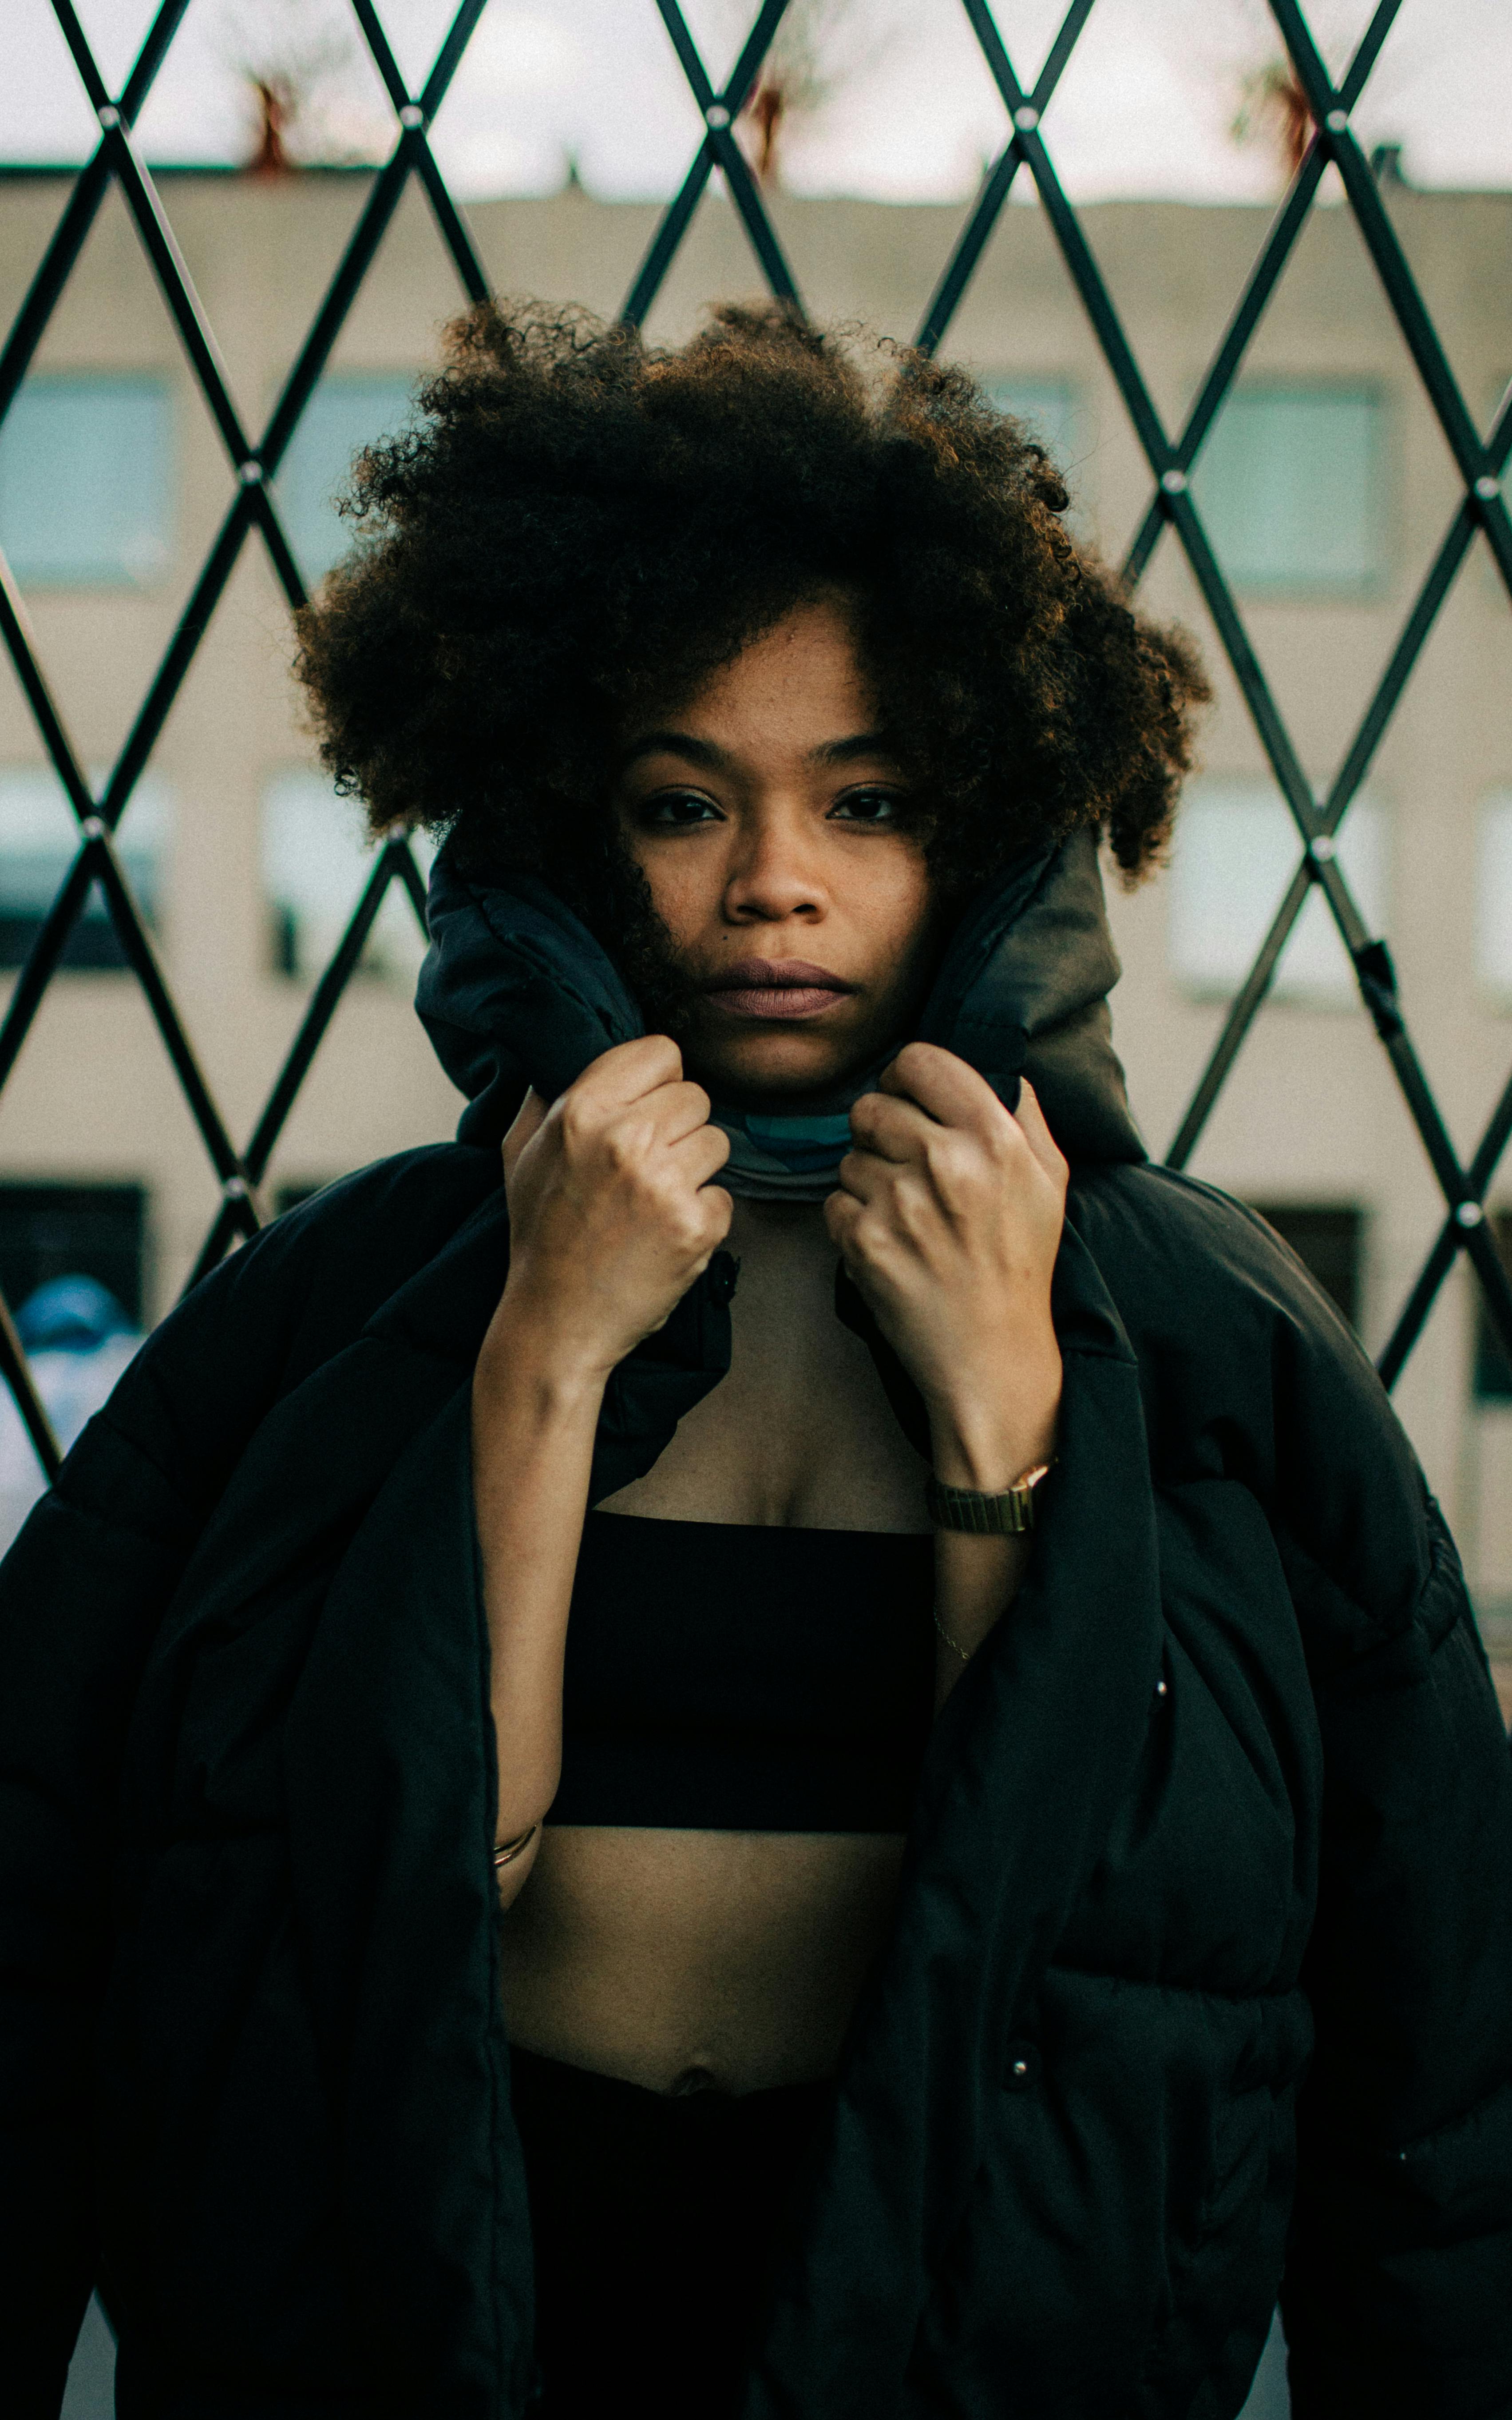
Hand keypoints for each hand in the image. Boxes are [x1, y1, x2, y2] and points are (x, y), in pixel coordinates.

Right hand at [489, 1036, 731, 1385]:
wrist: (556, 1322)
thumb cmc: (542, 1236)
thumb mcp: (523, 1154)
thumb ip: (547, 1097)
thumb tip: (564, 1047)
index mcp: (583, 1110)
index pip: (662, 1052)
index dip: (658, 1082)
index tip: (643, 1112)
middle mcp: (625, 1139)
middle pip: (696, 1096)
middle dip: (678, 1128)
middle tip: (644, 1169)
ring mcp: (664, 1184)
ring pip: (718, 1141)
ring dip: (694, 1170)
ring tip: (654, 1202)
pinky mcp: (696, 1227)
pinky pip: (724, 1195)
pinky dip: (702, 1217)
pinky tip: (664, 1236)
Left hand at [824, 1044, 1066, 1488]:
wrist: (992, 1355)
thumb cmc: (1021, 1264)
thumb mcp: (1049, 1180)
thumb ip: (1024, 1113)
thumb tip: (1000, 1068)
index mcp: (995, 1136)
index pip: (919, 1060)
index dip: (906, 1079)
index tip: (910, 1102)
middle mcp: (946, 1161)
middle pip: (872, 1107)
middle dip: (882, 1134)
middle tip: (908, 1170)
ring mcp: (901, 1202)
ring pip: (848, 1157)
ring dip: (867, 1182)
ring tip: (907, 1217)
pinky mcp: (864, 1240)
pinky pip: (834, 1202)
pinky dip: (852, 1222)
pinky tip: (889, 1245)